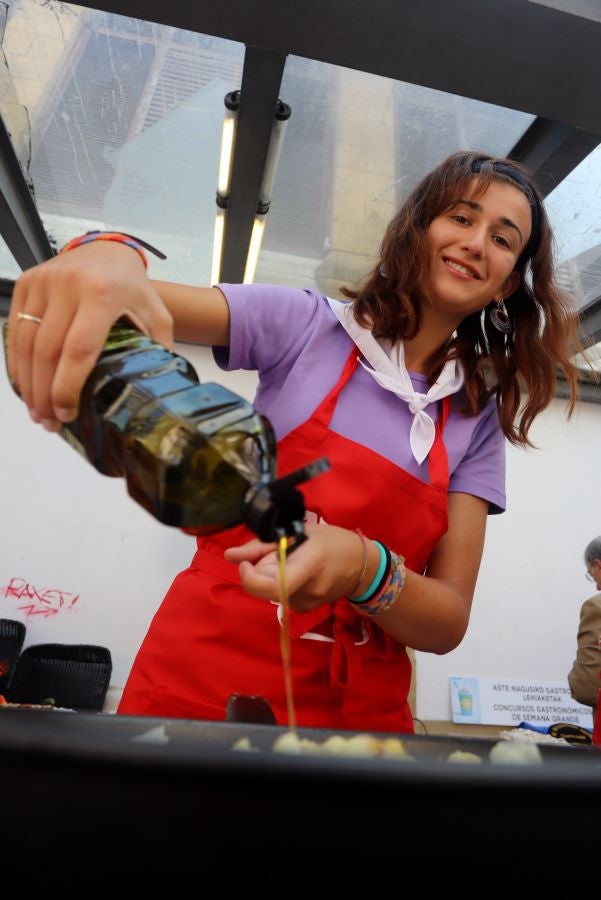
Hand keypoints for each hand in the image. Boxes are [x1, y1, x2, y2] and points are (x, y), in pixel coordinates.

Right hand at [6, 241, 173, 428]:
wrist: (107, 249)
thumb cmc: (132, 288)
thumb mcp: (156, 315)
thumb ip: (157, 350)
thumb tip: (155, 394)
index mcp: (103, 294)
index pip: (78, 348)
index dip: (67, 386)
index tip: (67, 413)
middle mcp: (68, 285)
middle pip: (47, 351)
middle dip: (44, 392)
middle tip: (49, 421)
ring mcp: (43, 282)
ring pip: (25, 342)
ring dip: (27, 382)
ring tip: (37, 411)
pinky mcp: (26, 282)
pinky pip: (14, 329)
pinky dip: (16, 362)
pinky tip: (25, 385)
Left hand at [224, 523, 370, 612]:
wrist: (363, 567)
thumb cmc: (333, 542)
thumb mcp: (299, 533)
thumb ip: (261, 546)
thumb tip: (229, 555)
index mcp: (309, 564)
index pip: (271, 585)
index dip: (249, 577)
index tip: (244, 562)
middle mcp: (307, 589)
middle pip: (265, 587)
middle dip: (260, 570)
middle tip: (274, 553)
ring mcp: (307, 604)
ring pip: (270, 590)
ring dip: (271, 575)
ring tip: (292, 560)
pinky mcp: (304, 610)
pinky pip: (280, 595)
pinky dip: (280, 583)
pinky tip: (297, 572)